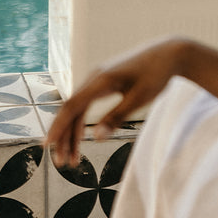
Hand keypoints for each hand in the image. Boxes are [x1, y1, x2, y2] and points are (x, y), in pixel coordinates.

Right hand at [44, 37, 191, 167]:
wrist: (171, 53)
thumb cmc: (158, 74)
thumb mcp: (140, 98)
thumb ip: (117, 117)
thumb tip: (95, 138)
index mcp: (101, 80)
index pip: (72, 106)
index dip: (58, 127)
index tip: (47, 145)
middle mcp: (95, 77)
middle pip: (71, 110)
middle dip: (64, 137)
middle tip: (62, 164)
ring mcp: (99, 78)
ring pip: (78, 108)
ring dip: (73, 133)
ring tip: (73, 160)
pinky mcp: (106, 81)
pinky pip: (87, 104)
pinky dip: (82, 122)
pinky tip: (82, 139)